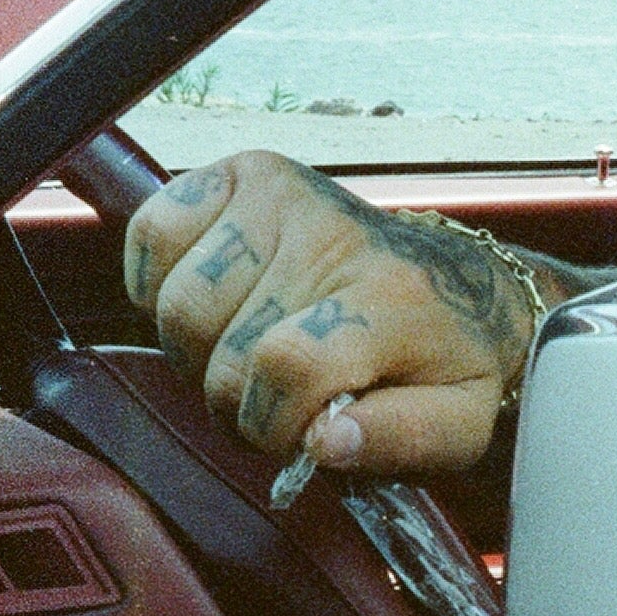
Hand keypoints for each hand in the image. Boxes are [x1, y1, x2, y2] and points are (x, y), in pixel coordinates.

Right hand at [122, 151, 534, 471]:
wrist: (463, 284)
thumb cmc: (449, 360)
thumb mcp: (459, 423)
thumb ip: (401, 441)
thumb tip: (324, 442)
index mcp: (396, 298)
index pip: (288, 365)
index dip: (273, 421)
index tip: (297, 435)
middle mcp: (337, 235)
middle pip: (225, 349)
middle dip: (238, 401)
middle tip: (274, 401)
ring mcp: (289, 196)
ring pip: (179, 306)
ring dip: (197, 352)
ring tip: (247, 356)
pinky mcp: (249, 173)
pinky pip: (153, 233)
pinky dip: (160, 283)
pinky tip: (215, 304)